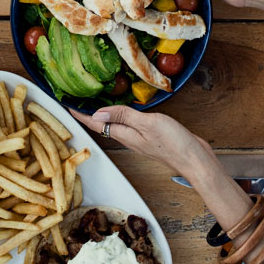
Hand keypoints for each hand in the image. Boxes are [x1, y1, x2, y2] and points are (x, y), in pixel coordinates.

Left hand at [71, 105, 206, 173]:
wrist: (196, 160)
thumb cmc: (174, 143)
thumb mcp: (147, 124)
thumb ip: (124, 117)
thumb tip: (98, 113)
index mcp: (125, 135)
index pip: (97, 124)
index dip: (81, 115)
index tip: (67, 106)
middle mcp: (129, 138)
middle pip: (102, 126)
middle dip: (88, 115)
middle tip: (76, 102)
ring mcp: (139, 139)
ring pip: (114, 126)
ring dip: (102, 116)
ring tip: (93, 104)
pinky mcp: (150, 137)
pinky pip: (128, 125)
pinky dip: (119, 117)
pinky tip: (122, 111)